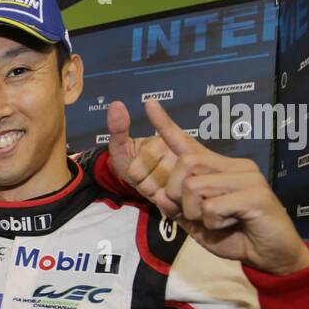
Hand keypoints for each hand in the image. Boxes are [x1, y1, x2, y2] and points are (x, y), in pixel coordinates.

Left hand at [105, 100, 180, 216]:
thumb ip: (117, 128)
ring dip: (153, 194)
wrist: (150, 179)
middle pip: (147, 185)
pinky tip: (168, 195)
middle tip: (150, 176)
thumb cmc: (133, 162)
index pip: (135, 172)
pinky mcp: (192, 191)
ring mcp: (186, 175)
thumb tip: (117, 104)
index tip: (140, 166)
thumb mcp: (122, 147)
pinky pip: (168, 204)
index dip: (132, 175)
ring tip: (159, 185)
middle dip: (143, 185)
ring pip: (157, 195)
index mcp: (162, 143)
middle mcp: (177, 156)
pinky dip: (164, 204)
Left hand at [111, 99, 308, 275]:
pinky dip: (213, 224)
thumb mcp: (198, 225)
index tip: (148, 103)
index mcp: (218, 169)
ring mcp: (247, 177)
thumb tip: (162, 194)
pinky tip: (231, 225)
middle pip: (185, 163)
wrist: (272, 256)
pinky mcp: (255, 194)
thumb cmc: (236, 237)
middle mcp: (234, 166)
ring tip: (218, 222)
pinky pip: (211, 207)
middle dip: (179, 195)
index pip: (188, 143)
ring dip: (196, 213)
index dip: (166, 125)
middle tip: (198, 215)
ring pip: (194, 186)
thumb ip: (178, 210)